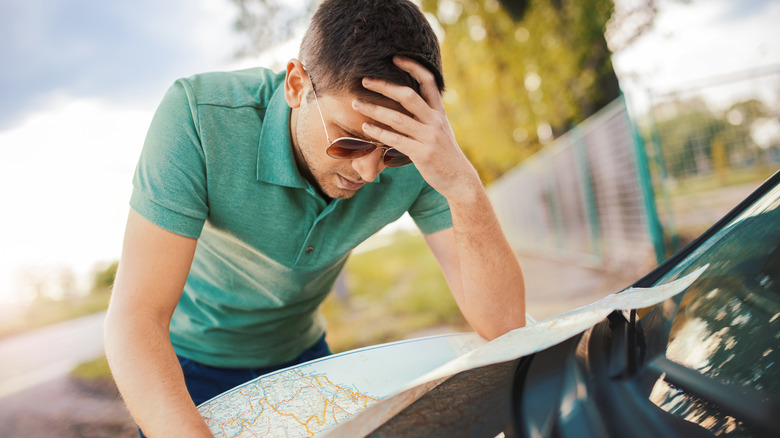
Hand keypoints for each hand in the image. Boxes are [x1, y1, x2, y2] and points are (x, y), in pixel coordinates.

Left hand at [352, 56, 480, 202]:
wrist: (459, 179)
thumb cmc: (444, 154)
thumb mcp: (440, 129)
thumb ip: (426, 115)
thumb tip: (405, 102)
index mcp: (439, 111)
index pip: (428, 81)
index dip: (412, 67)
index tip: (395, 58)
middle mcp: (435, 121)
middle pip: (407, 96)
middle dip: (384, 86)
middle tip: (364, 81)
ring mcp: (429, 137)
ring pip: (398, 118)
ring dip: (374, 110)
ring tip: (356, 104)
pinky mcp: (422, 154)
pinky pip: (396, 140)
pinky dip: (379, 133)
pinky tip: (366, 128)